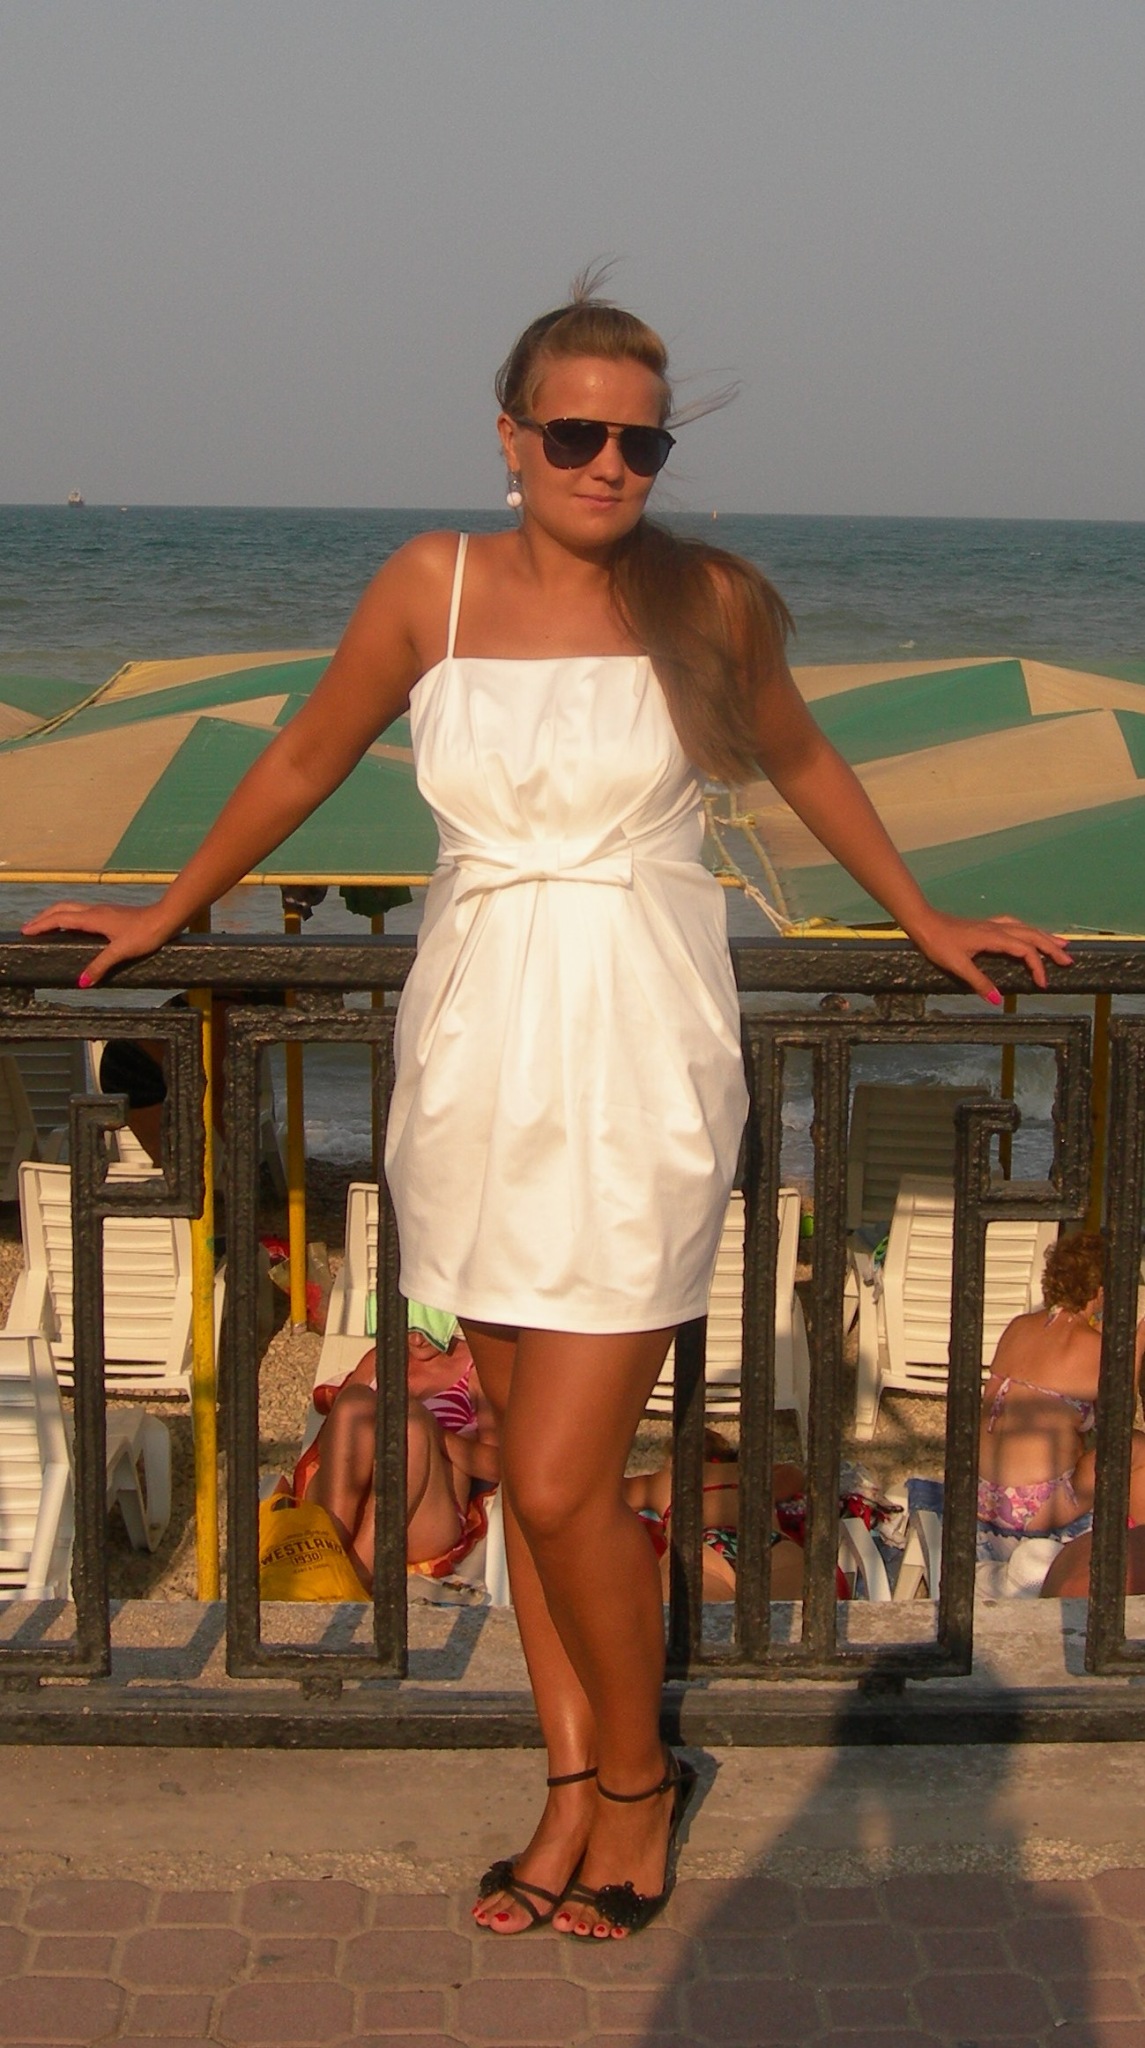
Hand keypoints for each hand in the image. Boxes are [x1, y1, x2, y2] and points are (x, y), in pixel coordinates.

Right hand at [20, 901, 173, 986]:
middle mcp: (95, 911)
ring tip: (44, 925)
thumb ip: (100, 966)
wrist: (166, 918)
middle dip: (43, 917)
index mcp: (93, 918)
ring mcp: (103, 910)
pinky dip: (68, 916)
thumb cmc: (145, 933)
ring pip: (71, 908)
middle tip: (29, 928)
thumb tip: (81, 982)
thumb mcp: (121, 952)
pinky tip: (72, 926)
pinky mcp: (110, 913)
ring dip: (55, 915)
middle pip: (61, 908)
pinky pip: (81, 912)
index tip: (26, 931)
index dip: (41, 925)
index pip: (59, 919)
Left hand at [904, 909, 1072, 1003]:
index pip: (1025, 951)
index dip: (1037, 967)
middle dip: (1052, 948)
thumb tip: (997, 1000)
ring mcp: (993, 924)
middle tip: (1069, 960)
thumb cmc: (938, 943)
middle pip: (1033, 936)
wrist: (924, 923)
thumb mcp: (957, 966)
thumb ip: (979, 982)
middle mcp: (998, 928)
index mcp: (994, 938)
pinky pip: (1016, 925)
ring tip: (1062, 944)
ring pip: (1026, 928)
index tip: (1042, 984)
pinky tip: (1031, 933)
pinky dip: (1029, 930)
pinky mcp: (987, 925)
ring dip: (1045, 937)